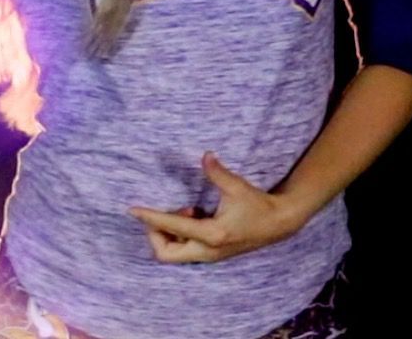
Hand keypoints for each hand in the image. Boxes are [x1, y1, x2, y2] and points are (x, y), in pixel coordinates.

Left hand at [128, 153, 305, 263]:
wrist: (278, 224)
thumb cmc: (258, 205)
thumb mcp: (238, 187)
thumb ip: (218, 172)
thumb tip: (205, 155)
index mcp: (212, 234)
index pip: (172, 227)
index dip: (150, 218)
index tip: (132, 209)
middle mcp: (207, 250)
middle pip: (165, 252)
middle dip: (156, 233)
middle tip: (165, 211)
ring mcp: (209, 255)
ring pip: (173, 253)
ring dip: (169, 233)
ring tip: (188, 209)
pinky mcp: (211, 253)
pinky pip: (184, 249)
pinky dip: (179, 234)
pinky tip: (195, 214)